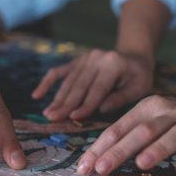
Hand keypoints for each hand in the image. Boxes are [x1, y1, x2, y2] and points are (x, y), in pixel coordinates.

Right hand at [32, 50, 153, 120]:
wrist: (134, 56)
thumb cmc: (138, 77)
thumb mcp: (139, 88)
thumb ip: (120, 98)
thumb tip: (101, 109)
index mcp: (113, 63)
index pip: (97, 88)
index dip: (85, 104)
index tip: (74, 118)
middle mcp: (96, 58)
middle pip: (78, 85)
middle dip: (65, 104)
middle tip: (53, 118)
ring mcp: (84, 58)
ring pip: (68, 81)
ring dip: (56, 98)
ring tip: (47, 114)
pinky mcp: (77, 61)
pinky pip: (59, 72)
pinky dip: (47, 83)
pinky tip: (37, 95)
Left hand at [77, 95, 175, 175]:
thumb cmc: (162, 122)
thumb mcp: (142, 122)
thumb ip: (121, 140)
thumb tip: (92, 165)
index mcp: (144, 108)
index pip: (117, 129)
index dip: (100, 148)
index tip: (84, 168)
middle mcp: (166, 113)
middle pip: (141, 131)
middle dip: (120, 151)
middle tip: (102, 169)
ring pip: (173, 135)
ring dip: (157, 149)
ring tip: (141, 164)